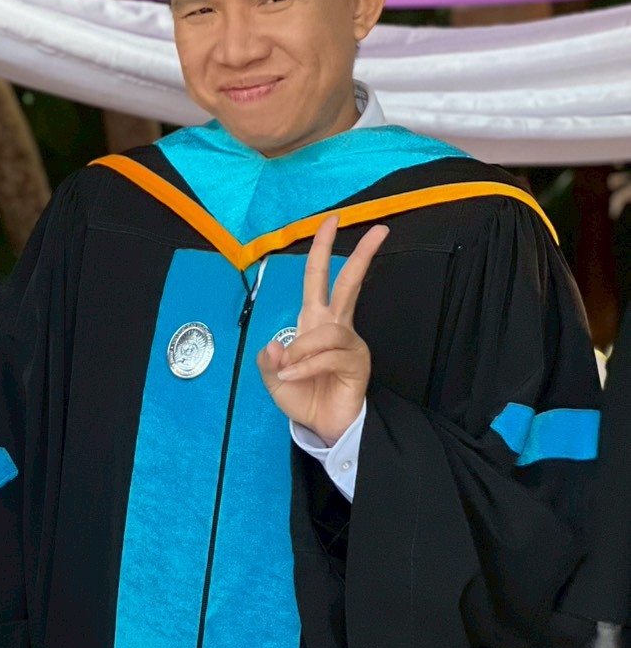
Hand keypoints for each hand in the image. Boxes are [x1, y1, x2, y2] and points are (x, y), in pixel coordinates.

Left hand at [258, 216, 388, 445]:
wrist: (322, 426)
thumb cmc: (302, 396)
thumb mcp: (273, 377)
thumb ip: (269, 360)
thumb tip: (275, 344)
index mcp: (314, 322)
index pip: (319, 278)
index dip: (322, 250)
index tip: (330, 221)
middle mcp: (335, 326)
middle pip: (350, 282)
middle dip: (361, 254)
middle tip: (378, 229)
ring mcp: (349, 343)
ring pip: (326, 331)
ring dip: (301, 351)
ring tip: (287, 373)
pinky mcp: (357, 362)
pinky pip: (327, 356)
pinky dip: (305, 367)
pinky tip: (293, 378)